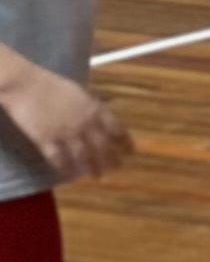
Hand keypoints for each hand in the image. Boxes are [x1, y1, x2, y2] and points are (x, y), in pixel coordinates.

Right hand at [0, 70, 130, 182]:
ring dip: (92, 167)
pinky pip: (59, 158)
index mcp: (96, 110)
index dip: (125, 143)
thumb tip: (103, 118)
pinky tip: (68, 173)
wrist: (26, 85)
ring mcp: (66, 134)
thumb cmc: (53, 85)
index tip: (131, 152)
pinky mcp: (47, 141)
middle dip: (112, 160)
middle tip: (117, 169)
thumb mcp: (81, 93)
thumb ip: (93, 107)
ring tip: (97, 176)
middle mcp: (85, 124)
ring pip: (84, 156)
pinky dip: (65, 167)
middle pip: (103, 147)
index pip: (117, 130)